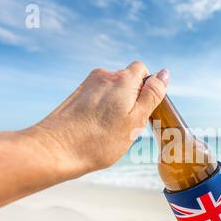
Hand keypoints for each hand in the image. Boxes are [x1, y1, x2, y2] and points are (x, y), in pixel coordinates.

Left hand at [24, 61, 168, 176]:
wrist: (56, 150)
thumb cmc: (99, 140)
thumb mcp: (136, 120)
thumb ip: (152, 95)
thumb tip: (164, 73)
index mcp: (123, 80)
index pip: (143, 70)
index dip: (147, 89)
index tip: (144, 111)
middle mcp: (104, 76)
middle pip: (127, 81)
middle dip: (132, 99)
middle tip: (128, 126)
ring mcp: (87, 85)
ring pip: (112, 92)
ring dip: (116, 106)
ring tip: (110, 131)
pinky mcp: (75, 96)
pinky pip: (97, 99)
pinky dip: (101, 111)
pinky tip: (96, 130)